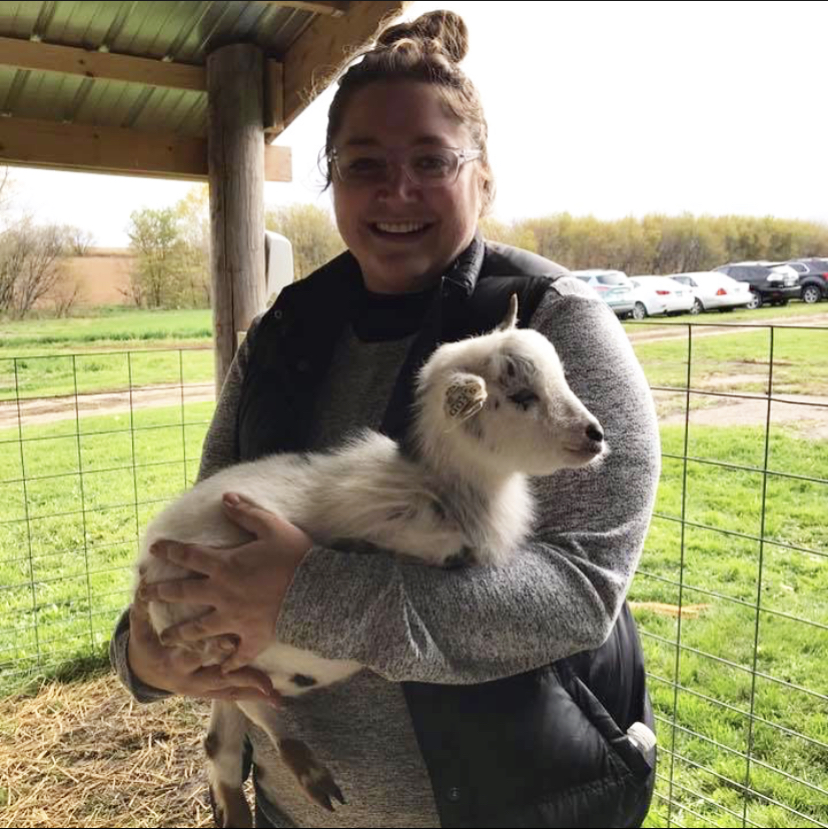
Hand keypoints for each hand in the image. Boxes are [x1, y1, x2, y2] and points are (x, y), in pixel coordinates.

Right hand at [127, 590, 280, 704]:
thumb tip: (141, 584)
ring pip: (230, 691)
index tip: (229, 643)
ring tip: (274, 695)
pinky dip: (252, 694)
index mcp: (175, 665)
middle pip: (217, 679)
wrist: (147, 673)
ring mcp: (203, 689)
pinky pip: (234, 694)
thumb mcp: (141, 629)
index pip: (194, 658)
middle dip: (240, 678)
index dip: (210, 652)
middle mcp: (190, 681)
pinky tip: (274, 697)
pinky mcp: (213, 691)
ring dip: (251, 691)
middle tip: (262, 678)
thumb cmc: (148, 644)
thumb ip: (142, 609)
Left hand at [138, 493, 312, 671]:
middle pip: (183, 593)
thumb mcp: (272, 526)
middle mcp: (222, 594)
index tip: (153, 549)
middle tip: (142, 595)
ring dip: (180, 633)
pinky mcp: (252, 637)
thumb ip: (246, 512)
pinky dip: (229, 662)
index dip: (169, 550)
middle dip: (160, 592)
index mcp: (225, 565)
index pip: (189, 556)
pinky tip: (222, 669)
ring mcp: (235, 619)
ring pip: (199, 629)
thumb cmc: (295, 555)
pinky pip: (237, 653)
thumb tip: (225, 497)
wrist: (317, 591)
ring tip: (165, 637)